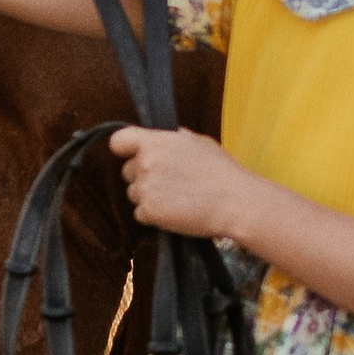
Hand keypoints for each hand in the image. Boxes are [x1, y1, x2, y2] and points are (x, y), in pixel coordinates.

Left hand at [112, 126, 250, 242]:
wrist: (234, 202)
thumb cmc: (221, 172)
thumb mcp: (198, 142)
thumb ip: (173, 139)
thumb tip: (165, 138)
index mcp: (156, 143)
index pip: (119, 141)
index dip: (125, 149)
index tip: (132, 155)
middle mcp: (145, 163)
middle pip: (127, 171)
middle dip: (143, 177)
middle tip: (169, 182)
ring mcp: (145, 188)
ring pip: (134, 194)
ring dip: (149, 197)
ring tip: (177, 198)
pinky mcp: (149, 212)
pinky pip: (141, 214)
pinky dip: (155, 216)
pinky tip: (176, 211)